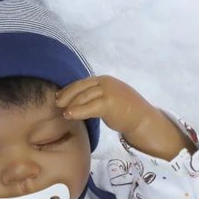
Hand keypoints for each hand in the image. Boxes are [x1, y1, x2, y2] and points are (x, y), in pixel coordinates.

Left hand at [56, 75, 196, 160]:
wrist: (142, 119)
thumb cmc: (125, 112)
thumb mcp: (109, 99)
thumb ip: (96, 97)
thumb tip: (78, 101)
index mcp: (104, 80)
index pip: (83, 83)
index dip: (69, 89)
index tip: (59, 96)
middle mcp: (105, 82)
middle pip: (81, 87)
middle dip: (66, 95)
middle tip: (56, 103)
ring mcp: (107, 91)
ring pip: (83, 96)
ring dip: (70, 104)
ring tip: (62, 111)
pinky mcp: (109, 103)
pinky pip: (89, 106)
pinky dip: (77, 111)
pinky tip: (69, 115)